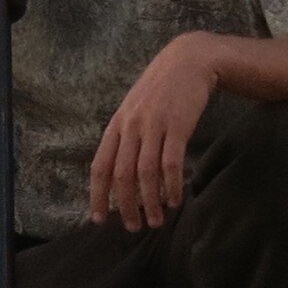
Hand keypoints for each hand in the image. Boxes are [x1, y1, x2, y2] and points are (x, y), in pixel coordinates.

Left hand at [87, 34, 222, 227]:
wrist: (190, 60)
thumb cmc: (162, 88)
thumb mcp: (135, 107)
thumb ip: (126, 135)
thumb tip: (120, 171)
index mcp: (117, 124)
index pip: (100, 165)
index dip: (98, 195)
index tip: (99, 218)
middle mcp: (131, 126)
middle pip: (122, 175)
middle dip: (126, 206)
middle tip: (134, 227)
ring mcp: (154, 125)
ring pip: (146, 174)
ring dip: (151, 202)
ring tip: (156, 221)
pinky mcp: (178, 126)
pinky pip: (171, 164)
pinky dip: (171, 186)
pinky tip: (175, 200)